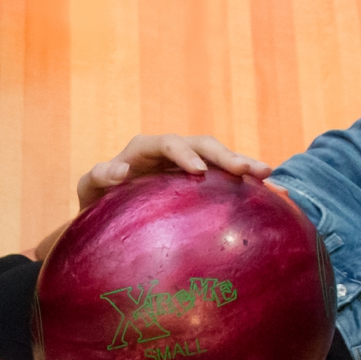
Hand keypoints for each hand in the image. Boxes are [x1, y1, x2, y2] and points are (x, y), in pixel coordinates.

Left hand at [76, 133, 269, 210]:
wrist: (108, 216)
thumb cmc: (97, 200)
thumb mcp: (91, 189)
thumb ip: (99, 178)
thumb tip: (118, 171)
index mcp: (145, 149)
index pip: (169, 144)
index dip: (184, 153)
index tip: (196, 171)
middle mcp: (170, 152)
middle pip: (203, 145)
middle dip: (226, 155)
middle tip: (248, 170)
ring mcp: (188, 165)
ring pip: (219, 158)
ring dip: (242, 163)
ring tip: (267, 174)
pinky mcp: (200, 182)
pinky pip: (224, 177)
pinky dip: (243, 181)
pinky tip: (268, 193)